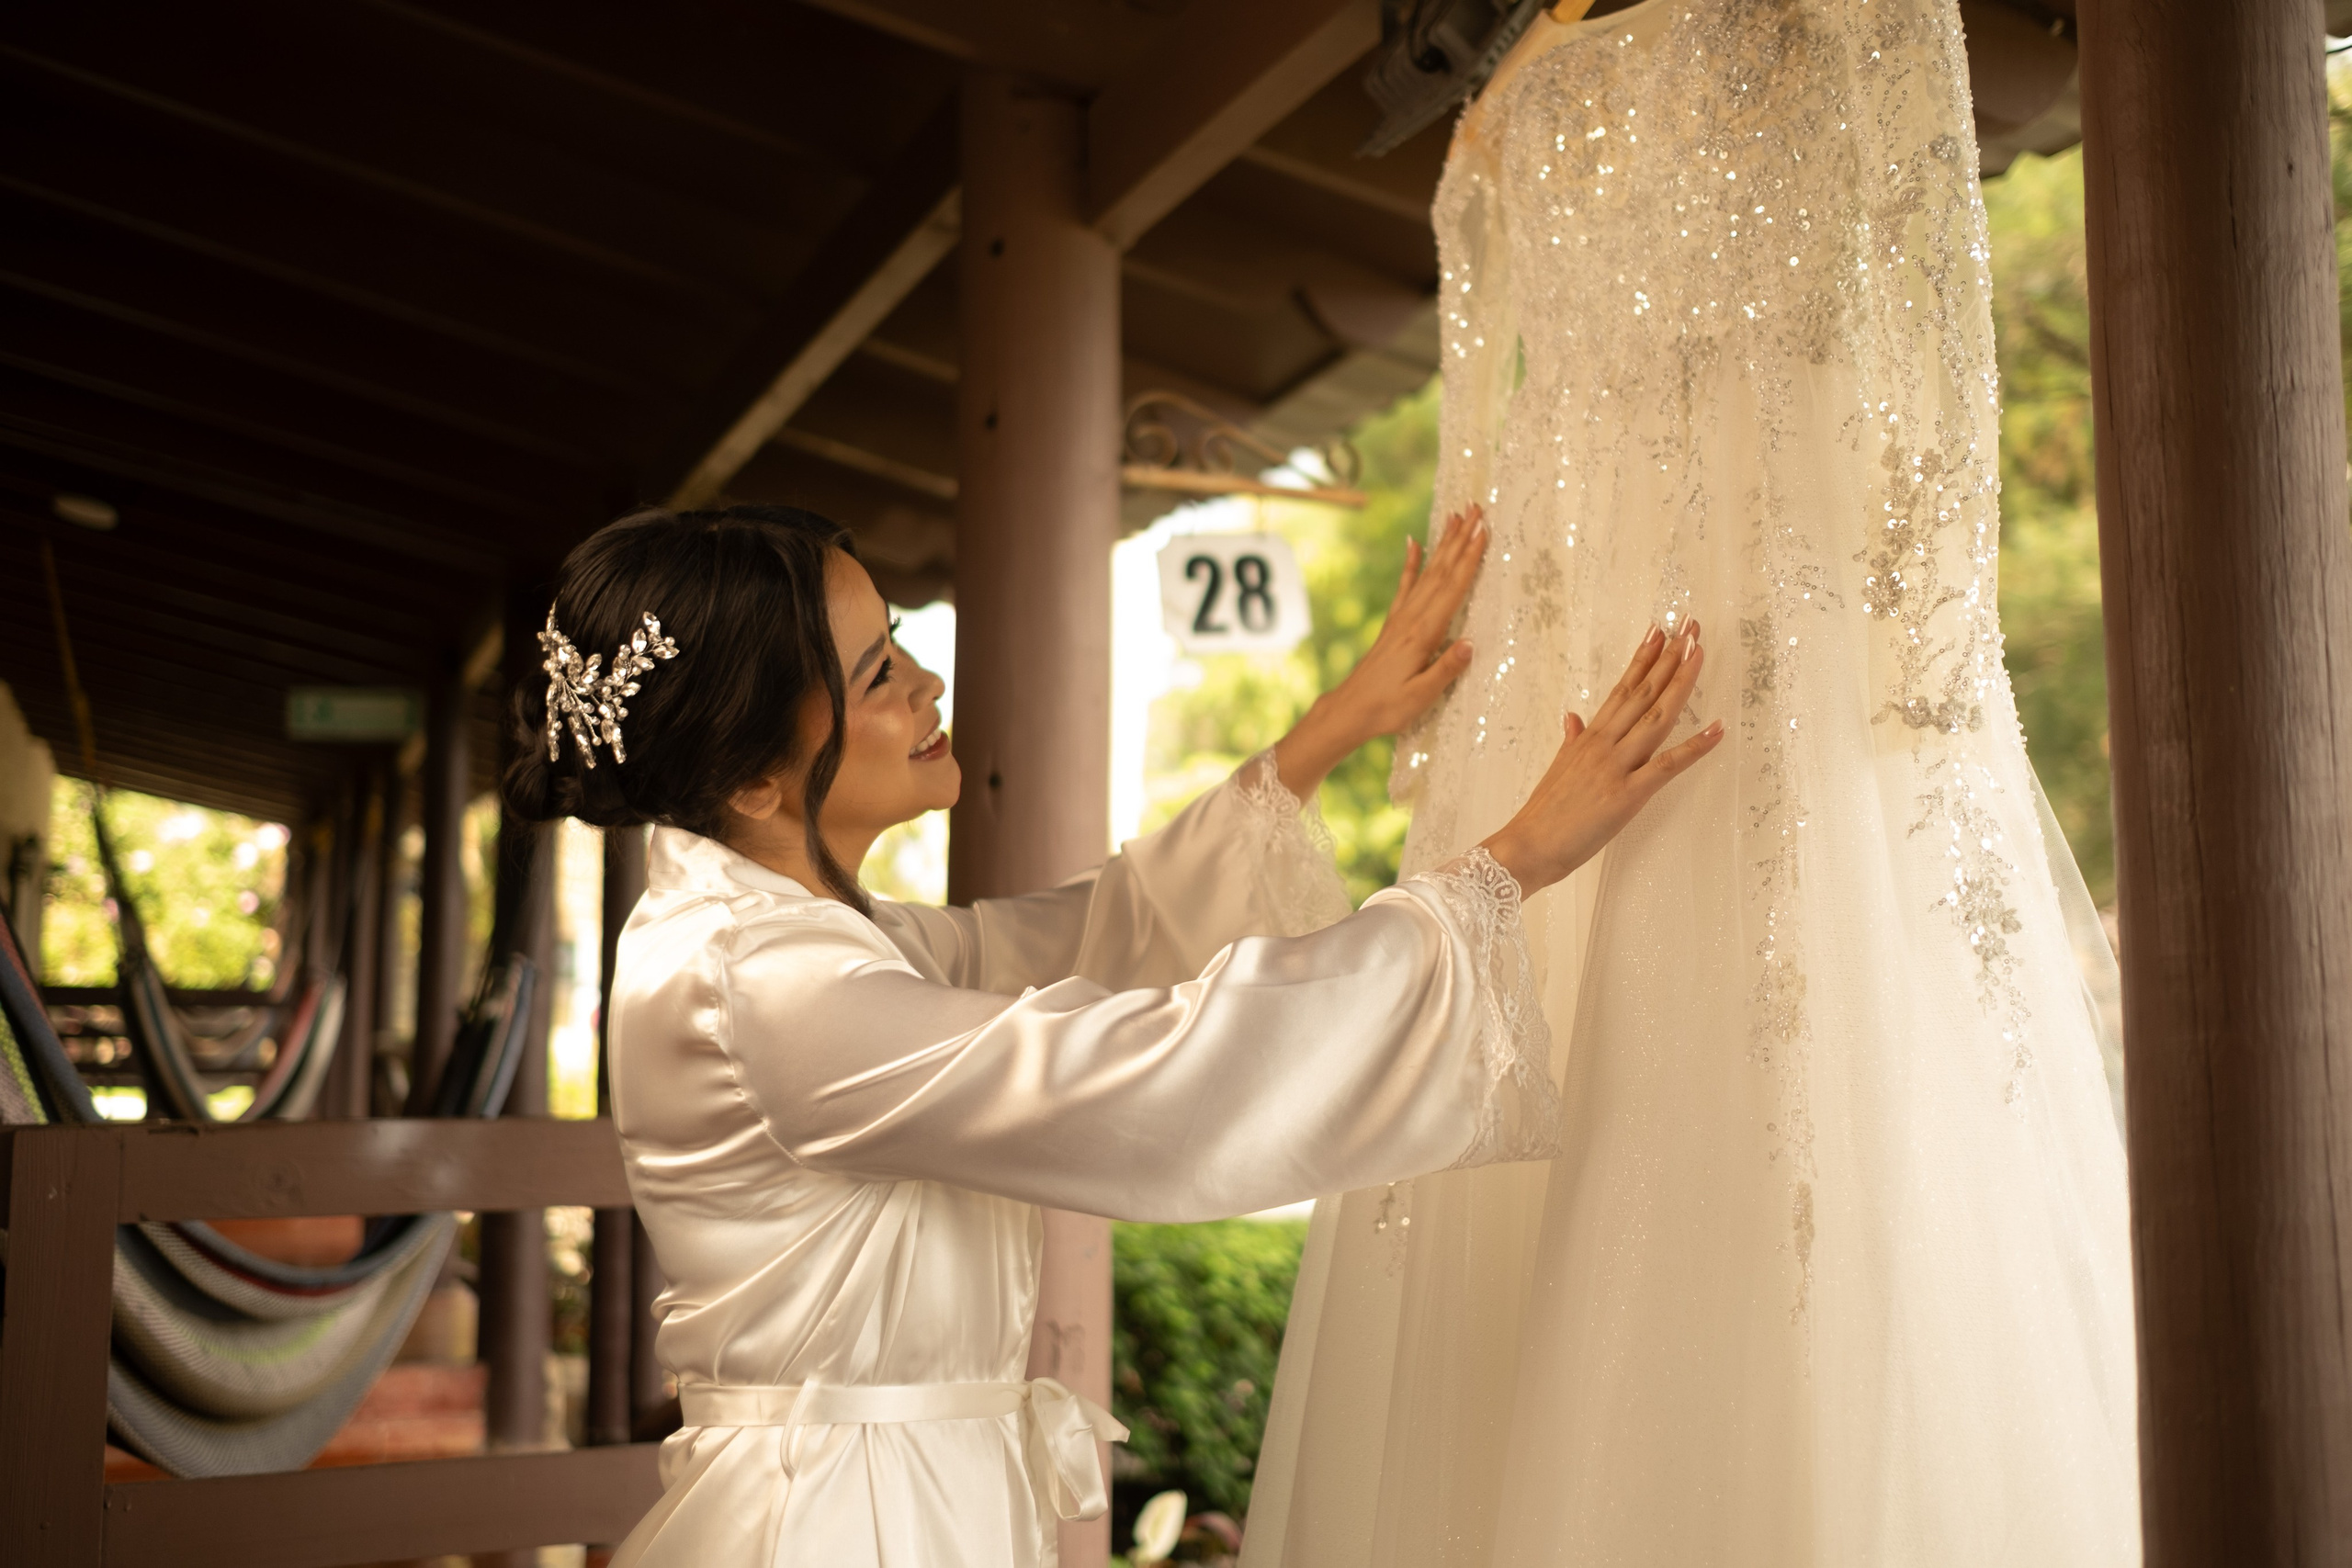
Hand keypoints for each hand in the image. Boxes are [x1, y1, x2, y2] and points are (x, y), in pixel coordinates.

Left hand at [1271, 506, 1486, 797]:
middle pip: (1441, 572)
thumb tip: (1471, 644)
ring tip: (1456, 517)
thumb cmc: (1387, 708)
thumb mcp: (1420, 696)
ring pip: (1427, 573)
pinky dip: (1410, 562)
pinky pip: (1405, 586)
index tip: (1483, 531)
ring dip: (1443, 544)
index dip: (1470, 559)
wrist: (1350, 710)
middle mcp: (1412, 619)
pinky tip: (1413, 542)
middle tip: (1476, 509)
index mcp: (1423, 634)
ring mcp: (1401, 618)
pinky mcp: (1393, 624)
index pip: (1452, 589)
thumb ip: (1446, 669)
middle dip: (1460, 539)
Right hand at [1479, 620, 1724, 895]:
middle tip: (1690, 627)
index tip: (1659, 630)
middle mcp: (1604, 744)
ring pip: (1656, 717)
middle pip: (1643, 692)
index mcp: (1589, 737)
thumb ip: (1570, 740)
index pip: (1621, 687)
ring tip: (1699, 652)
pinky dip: (1695, 747)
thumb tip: (1573, 717)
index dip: (1643, 657)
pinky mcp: (1627, 795)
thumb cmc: (1543, 814)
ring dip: (1681, 683)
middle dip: (1669, 657)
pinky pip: (1667, 766)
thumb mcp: (1558, 768)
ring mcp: (1616, 767)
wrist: (1527, 846)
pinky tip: (1718, 728)